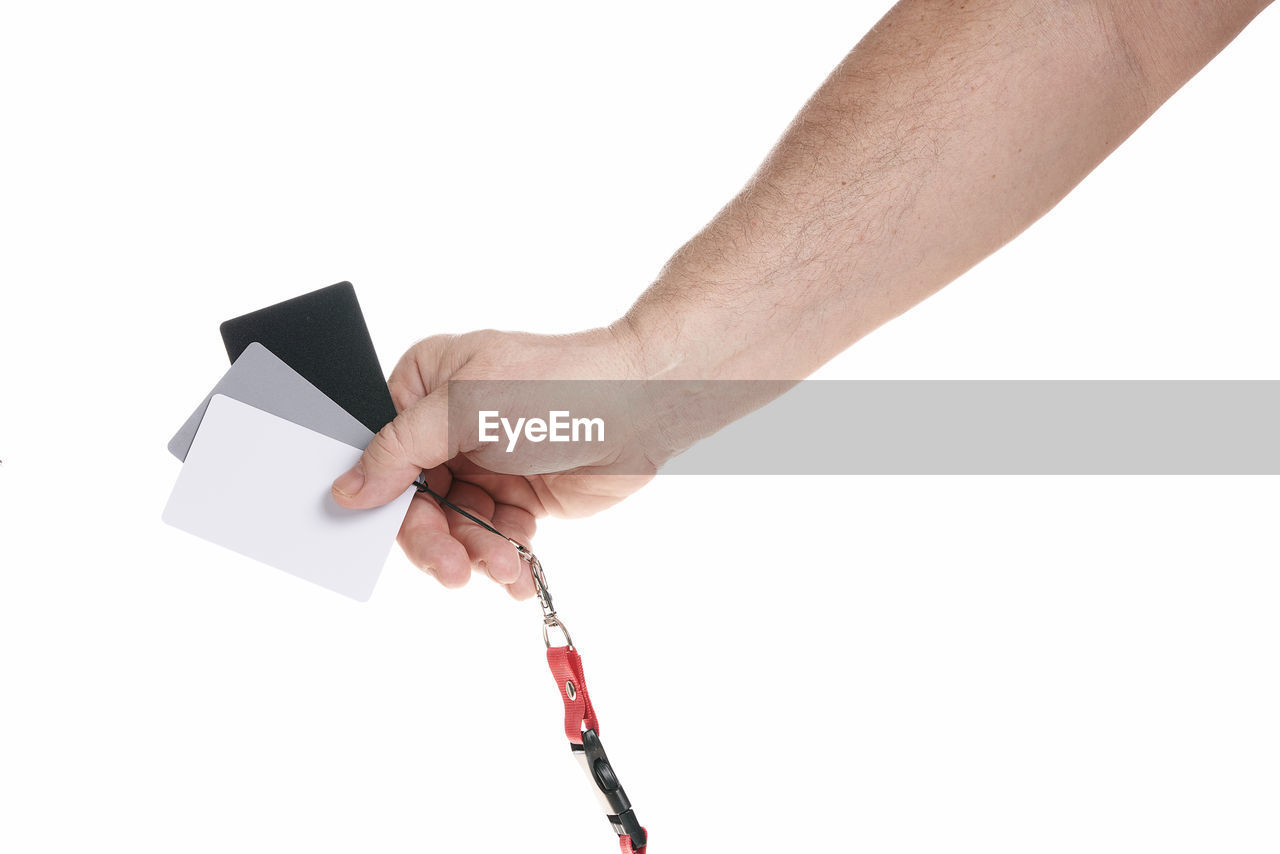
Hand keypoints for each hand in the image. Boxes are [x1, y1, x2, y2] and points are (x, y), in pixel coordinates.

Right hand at [330, 325, 655, 597]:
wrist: (642, 405)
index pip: (383, 457)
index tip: (387, 536)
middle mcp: (448, 430)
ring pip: (456, 528)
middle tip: (454, 572)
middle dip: (439, 540)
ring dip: (478, 553)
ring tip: (506, 567)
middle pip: (418, 502)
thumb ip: (401, 450)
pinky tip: (518, 573)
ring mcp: (483, 464)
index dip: (386, 500)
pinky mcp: (518, 495)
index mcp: (423, 389)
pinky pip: (494, 538)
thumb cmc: (557, 385)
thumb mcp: (465, 408)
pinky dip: (505, 557)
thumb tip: (347, 489)